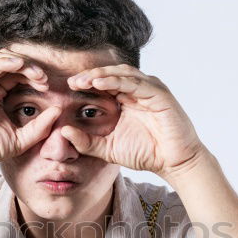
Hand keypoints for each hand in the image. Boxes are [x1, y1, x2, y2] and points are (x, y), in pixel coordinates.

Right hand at [0, 49, 60, 169]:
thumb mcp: (18, 140)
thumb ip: (39, 128)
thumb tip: (58, 110)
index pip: (17, 74)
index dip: (33, 75)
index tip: (48, 86)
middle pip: (9, 62)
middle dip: (29, 66)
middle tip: (44, 78)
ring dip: (18, 62)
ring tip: (35, 72)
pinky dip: (0, 63)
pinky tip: (17, 64)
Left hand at [59, 65, 207, 178]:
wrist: (173, 163)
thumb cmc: (146, 153)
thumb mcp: (108, 149)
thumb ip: (87, 142)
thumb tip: (64, 132)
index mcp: (127, 98)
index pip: (104, 83)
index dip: (87, 82)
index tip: (69, 87)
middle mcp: (139, 90)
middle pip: (112, 74)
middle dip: (91, 75)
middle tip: (73, 81)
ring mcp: (150, 90)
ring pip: (123, 74)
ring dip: (102, 75)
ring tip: (84, 80)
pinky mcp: (160, 95)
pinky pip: (136, 83)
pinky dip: (118, 81)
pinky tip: (101, 84)